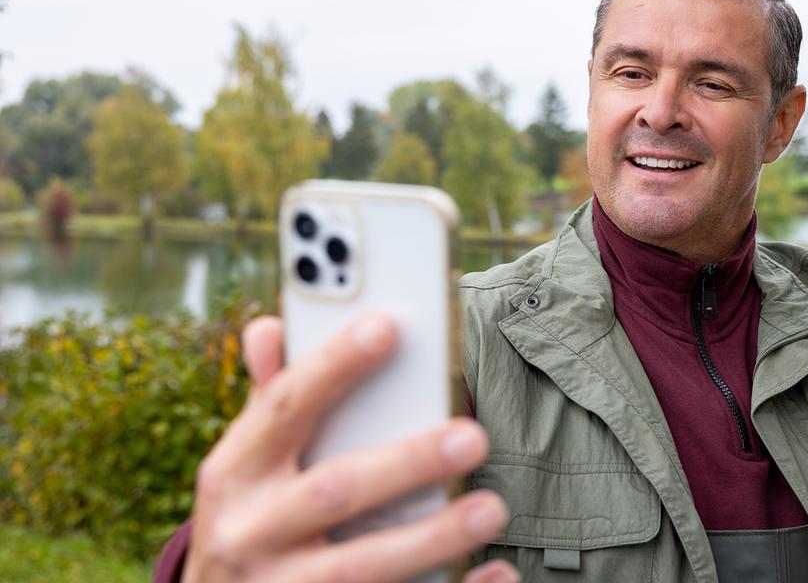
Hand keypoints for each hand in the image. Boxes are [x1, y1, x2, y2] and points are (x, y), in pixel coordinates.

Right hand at [182, 313, 518, 582]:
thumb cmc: (250, 520)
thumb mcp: (244, 465)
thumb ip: (271, 401)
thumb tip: (270, 327)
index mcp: (236, 473)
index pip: (285, 407)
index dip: (334, 364)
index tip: (387, 326)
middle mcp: (250, 532)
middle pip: (334, 491)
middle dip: (406, 464)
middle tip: (473, 437)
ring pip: (362, 567)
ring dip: (433, 538)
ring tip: (492, 509)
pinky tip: (494, 574)